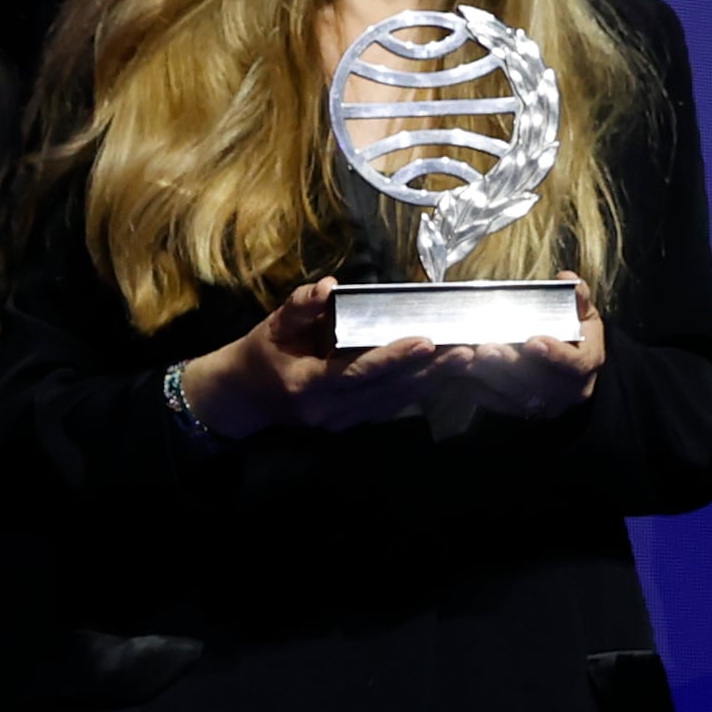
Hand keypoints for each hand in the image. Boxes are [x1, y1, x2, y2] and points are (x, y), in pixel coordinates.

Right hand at [181, 279, 449, 439]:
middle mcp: (327, 410)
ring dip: (431, 381)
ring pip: (393, 401)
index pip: (357, 371)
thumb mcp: (272, 325)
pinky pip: (388, 407)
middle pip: (386, 389)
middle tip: (468, 348)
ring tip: (466, 360)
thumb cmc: (261, 353)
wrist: (243, 398)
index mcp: (307, 383)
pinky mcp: (348, 424)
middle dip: (429, 369)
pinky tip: (441, 375)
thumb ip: (300, 306)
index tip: (427, 340)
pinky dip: (416, 390)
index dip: (393, 357)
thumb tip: (330, 287)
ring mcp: (339, 423)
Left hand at [430, 276, 604, 424]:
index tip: (534, 342)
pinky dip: (476, 388)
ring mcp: (544, 406)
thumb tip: (567, 279)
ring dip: (489, 378)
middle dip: (511, 366)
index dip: (556, 355)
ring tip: (467, 357)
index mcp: (588, 363)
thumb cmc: (574, 332)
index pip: (576, 364)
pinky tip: (459, 371)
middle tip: (487, 349)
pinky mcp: (520, 411)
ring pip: (515, 396)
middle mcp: (569, 391)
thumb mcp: (581, 312)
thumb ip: (577, 297)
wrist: (570, 365)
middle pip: (540, 385)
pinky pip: (496, 403)